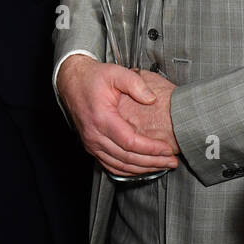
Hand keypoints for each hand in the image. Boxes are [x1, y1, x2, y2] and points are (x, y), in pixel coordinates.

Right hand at [58, 55, 179, 175]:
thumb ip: (136, 84)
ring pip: (119, 166)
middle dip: (152, 162)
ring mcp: (91, 143)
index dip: (151, 149)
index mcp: (102, 118)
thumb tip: (152, 99)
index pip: (130, 142)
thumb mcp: (116, 73)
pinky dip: (128, 170)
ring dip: (142, 169)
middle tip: (171, 162)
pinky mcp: (91, 146)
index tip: (167, 149)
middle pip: (127, 158)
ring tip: (162, 166)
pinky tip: (143, 168)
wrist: (72, 81)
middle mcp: (95, 135)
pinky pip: (111, 165)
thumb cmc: (93, 78)